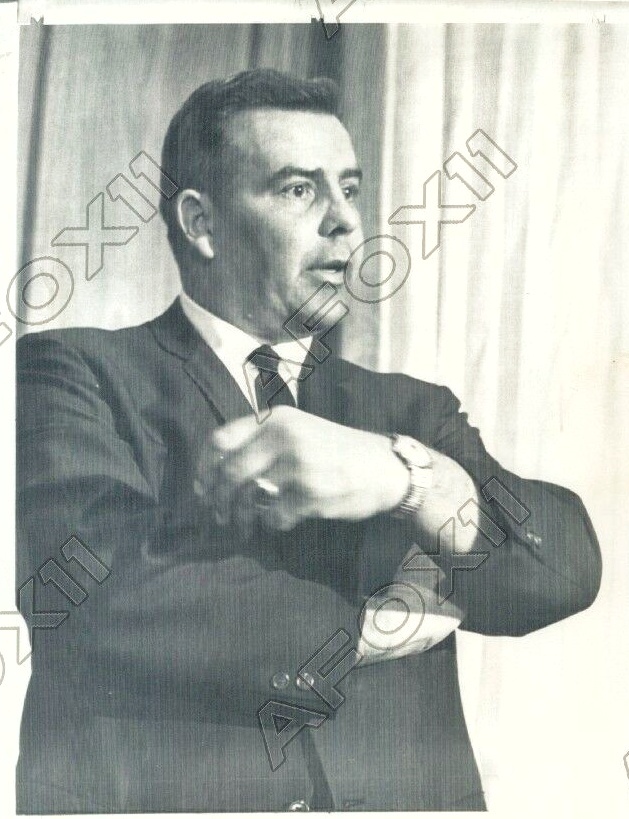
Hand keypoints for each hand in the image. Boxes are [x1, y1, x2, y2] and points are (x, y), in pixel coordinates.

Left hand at [194, 407, 409, 531]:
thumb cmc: (336, 451)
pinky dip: (273, 524)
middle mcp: (284, 437)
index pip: (220, 440)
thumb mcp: (298, 431)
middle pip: (229, 472)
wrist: (385, 467)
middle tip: (217, 514)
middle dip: (217, 499)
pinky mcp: (312, 494)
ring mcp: (299, 466)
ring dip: (241, 517)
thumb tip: (211, 475)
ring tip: (243, 526)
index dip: (204, 467)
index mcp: (276, 419)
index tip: (202, 486)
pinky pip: (275, 517)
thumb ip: (260, 444)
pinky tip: (282, 521)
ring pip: (248, 497)